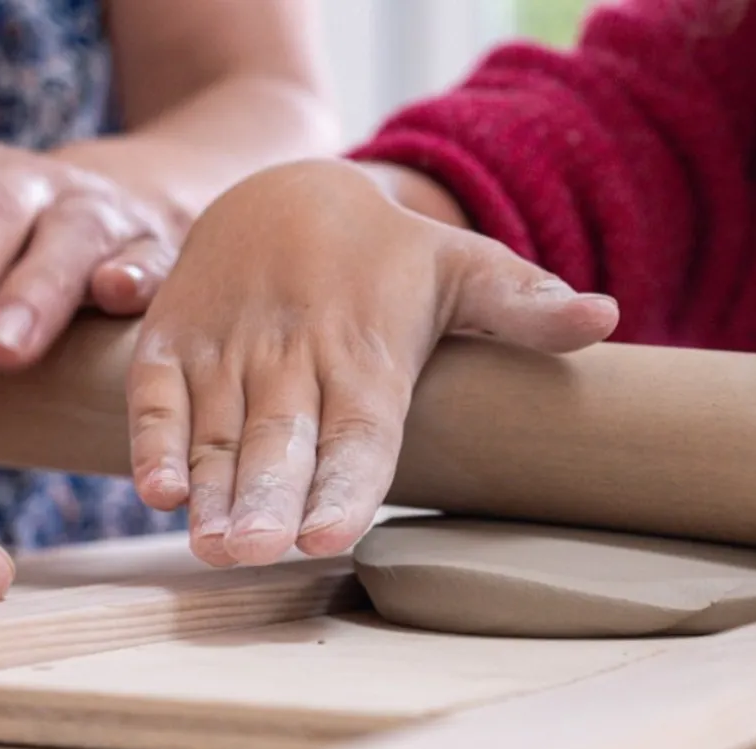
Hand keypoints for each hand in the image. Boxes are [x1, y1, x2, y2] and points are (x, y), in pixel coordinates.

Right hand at [130, 158, 618, 567]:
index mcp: (368, 352)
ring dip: (214, 491)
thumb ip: (525, 302)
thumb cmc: (388, 258)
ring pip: (219, 431)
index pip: (360, 433)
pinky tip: (158, 492)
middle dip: (268, 498)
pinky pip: (154, 395)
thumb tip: (605, 316)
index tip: (329, 537)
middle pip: (282, 439)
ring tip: (214, 546)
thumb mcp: (462, 267)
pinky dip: (151, 440)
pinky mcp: (172, 342)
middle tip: (258, 552)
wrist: (283, 188)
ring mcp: (228, 349)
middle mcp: (294, 354)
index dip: (346, 485)